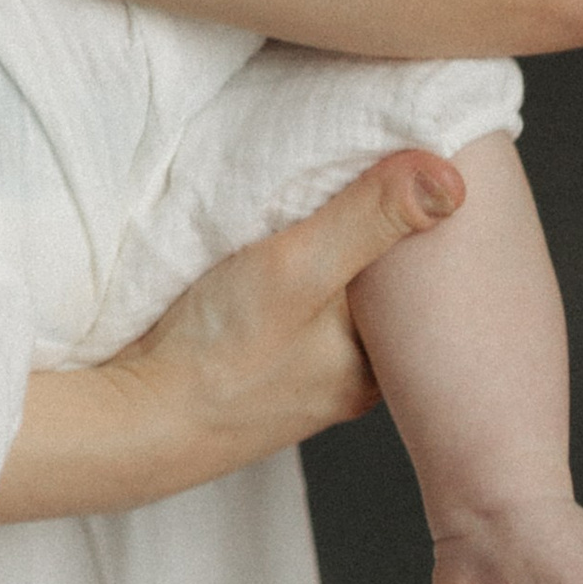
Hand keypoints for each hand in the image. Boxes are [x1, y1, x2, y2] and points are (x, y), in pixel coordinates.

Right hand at [0, 148, 467, 517]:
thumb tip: (452, 177)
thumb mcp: (300, 268)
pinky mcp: (252, 368)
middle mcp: (347, 375)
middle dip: (359, 231)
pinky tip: (251, 258)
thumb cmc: (215, 356)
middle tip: (342, 172)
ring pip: (325, 293)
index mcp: (378, 362)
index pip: (410, 274)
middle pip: (369, 282)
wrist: (130, 423)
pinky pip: (284, 308)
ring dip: (312, 252)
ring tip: (294, 207)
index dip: (405, 213)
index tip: (392, 160)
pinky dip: (277, 276)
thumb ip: (370, 218)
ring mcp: (298, 374)